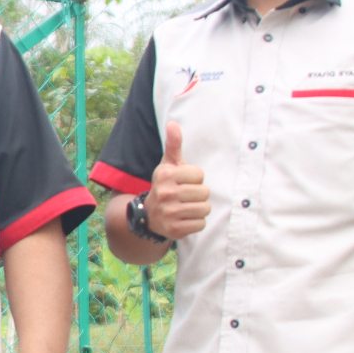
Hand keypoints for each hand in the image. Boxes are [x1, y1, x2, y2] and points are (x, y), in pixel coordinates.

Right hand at [146, 122, 208, 238]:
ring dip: (199, 209)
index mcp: (165, 175)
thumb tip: (173, 123)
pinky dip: (196, 223)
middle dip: (199, 195)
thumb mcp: (168, 165)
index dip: (195, 179)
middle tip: (186, 197)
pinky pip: (200, 224)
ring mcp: (169, 213)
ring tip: (186, 208)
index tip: (184, 182)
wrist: (149, 216)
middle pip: (204, 192)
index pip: (199, 175)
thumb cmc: (166, 186)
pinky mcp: (174, 230)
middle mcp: (165, 193)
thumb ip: (173, 145)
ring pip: (204, 209)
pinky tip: (185, 220)